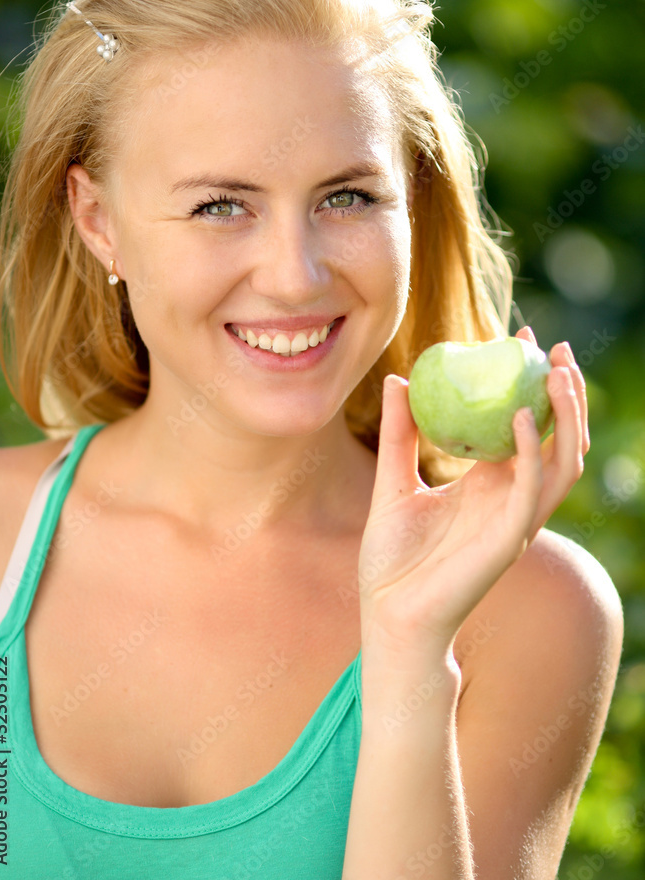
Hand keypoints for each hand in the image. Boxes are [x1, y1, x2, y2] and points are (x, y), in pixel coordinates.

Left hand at [358, 326, 588, 657]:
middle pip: (557, 440)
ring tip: (557, 373)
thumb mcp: (391, 482)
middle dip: (565, 394)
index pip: (524, 426)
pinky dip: (530, 453)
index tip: (517, 339)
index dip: (529, 384)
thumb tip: (398, 378)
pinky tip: (519, 417)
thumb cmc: (391, 559)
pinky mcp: (508, 541)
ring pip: (561, 463)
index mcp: (488, 485)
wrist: (386, 615)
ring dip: (567, 418)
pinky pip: (529, 493)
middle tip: (555, 349)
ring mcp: (514, 521)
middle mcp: (510, 500)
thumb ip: (399, 433)